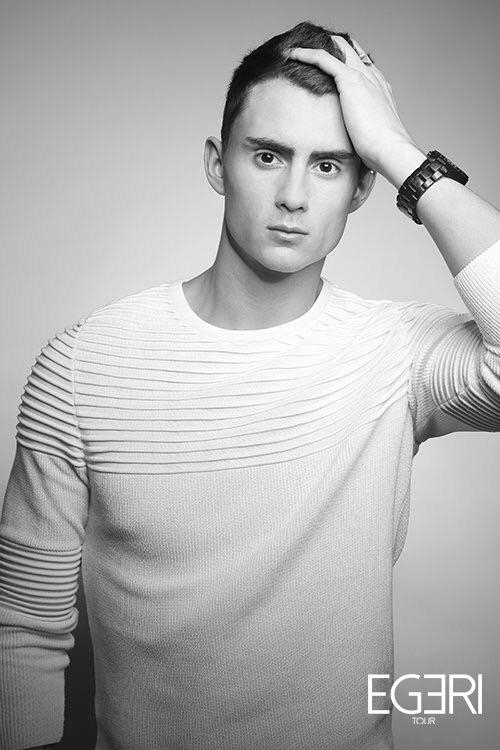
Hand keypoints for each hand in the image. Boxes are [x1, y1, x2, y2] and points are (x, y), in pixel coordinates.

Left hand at [286, 36, 422, 181]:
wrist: (390, 150)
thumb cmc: (383, 153)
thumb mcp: (372, 141)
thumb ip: (363, 140)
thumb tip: (357, 163)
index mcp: (380, 90)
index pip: (363, 67)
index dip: (347, 62)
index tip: (331, 64)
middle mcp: (373, 78)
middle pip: (352, 51)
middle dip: (334, 48)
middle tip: (311, 51)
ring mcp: (363, 77)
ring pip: (338, 48)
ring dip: (319, 46)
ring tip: (298, 49)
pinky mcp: (351, 80)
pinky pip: (324, 58)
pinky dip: (307, 53)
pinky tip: (293, 53)